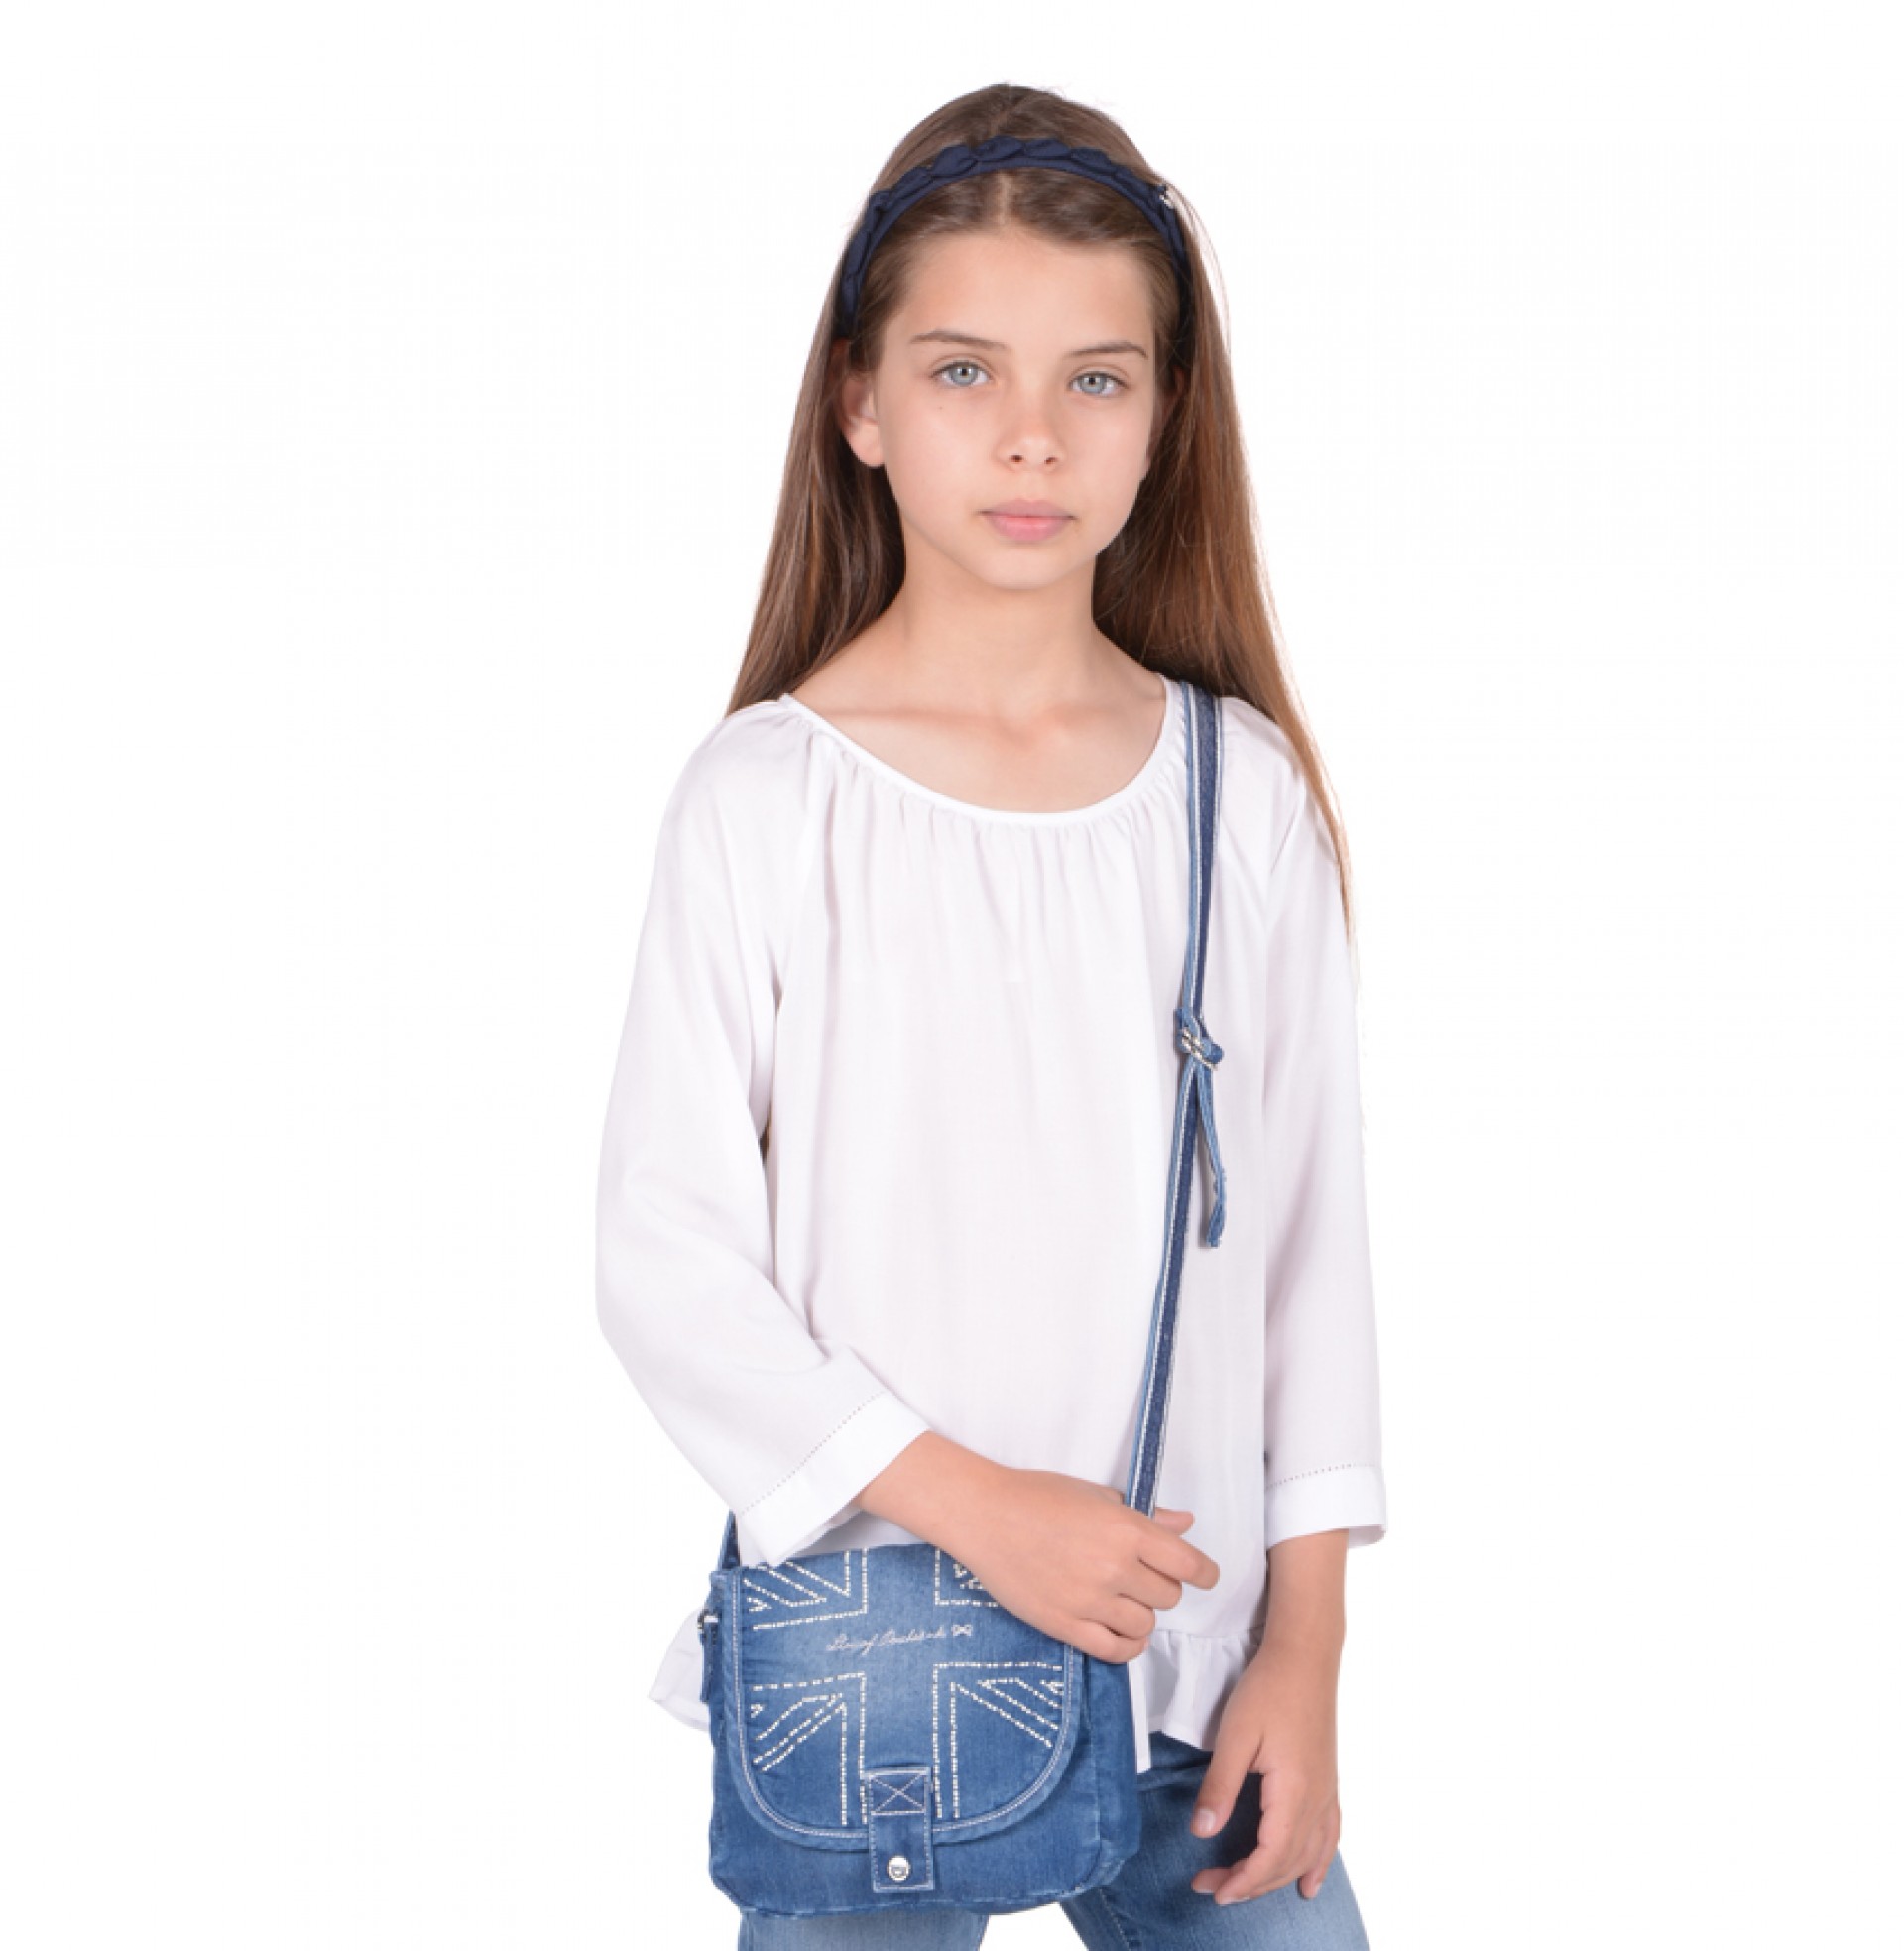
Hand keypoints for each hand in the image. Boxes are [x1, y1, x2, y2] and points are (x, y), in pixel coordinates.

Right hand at [951, 1468, 1220, 1664]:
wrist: (985, 1515)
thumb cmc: (1039, 1496)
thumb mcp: (1096, 1494)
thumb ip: (1146, 1515)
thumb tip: (1185, 1524)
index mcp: (1126, 1529)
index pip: (1187, 1564)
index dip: (1203, 1572)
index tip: (1203, 1576)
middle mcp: (1114, 1567)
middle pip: (1168, 1596)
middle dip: (1161, 1586)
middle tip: (1141, 1576)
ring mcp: (1090, 1600)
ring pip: (1145, 1625)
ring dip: (1140, 1614)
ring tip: (1122, 1599)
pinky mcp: (1066, 1625)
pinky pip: (1115, 1651)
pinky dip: (1126, 1645)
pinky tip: (1120, 1631)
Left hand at [1188, 1632, 1343, 1904]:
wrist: (1304, 1656)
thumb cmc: (1268, 1689)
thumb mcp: (1234, 1736)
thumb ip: (1220, 1786)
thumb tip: (1202, 1832)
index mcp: (1293, 1792)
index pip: (1270, 1856)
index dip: (1242, 1881)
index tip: (1212, 1890)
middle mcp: (1316, 1800)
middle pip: (1287, 1862)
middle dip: (1250, 1883)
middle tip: (1211, 1886)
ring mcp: (1326, 1792)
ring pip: (1308, 1854)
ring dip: (1277, 1878)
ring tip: (1246, 1889)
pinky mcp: (1327, 1782)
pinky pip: (1328, 1837)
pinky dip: (1318, 1865)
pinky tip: (1309, 1883)